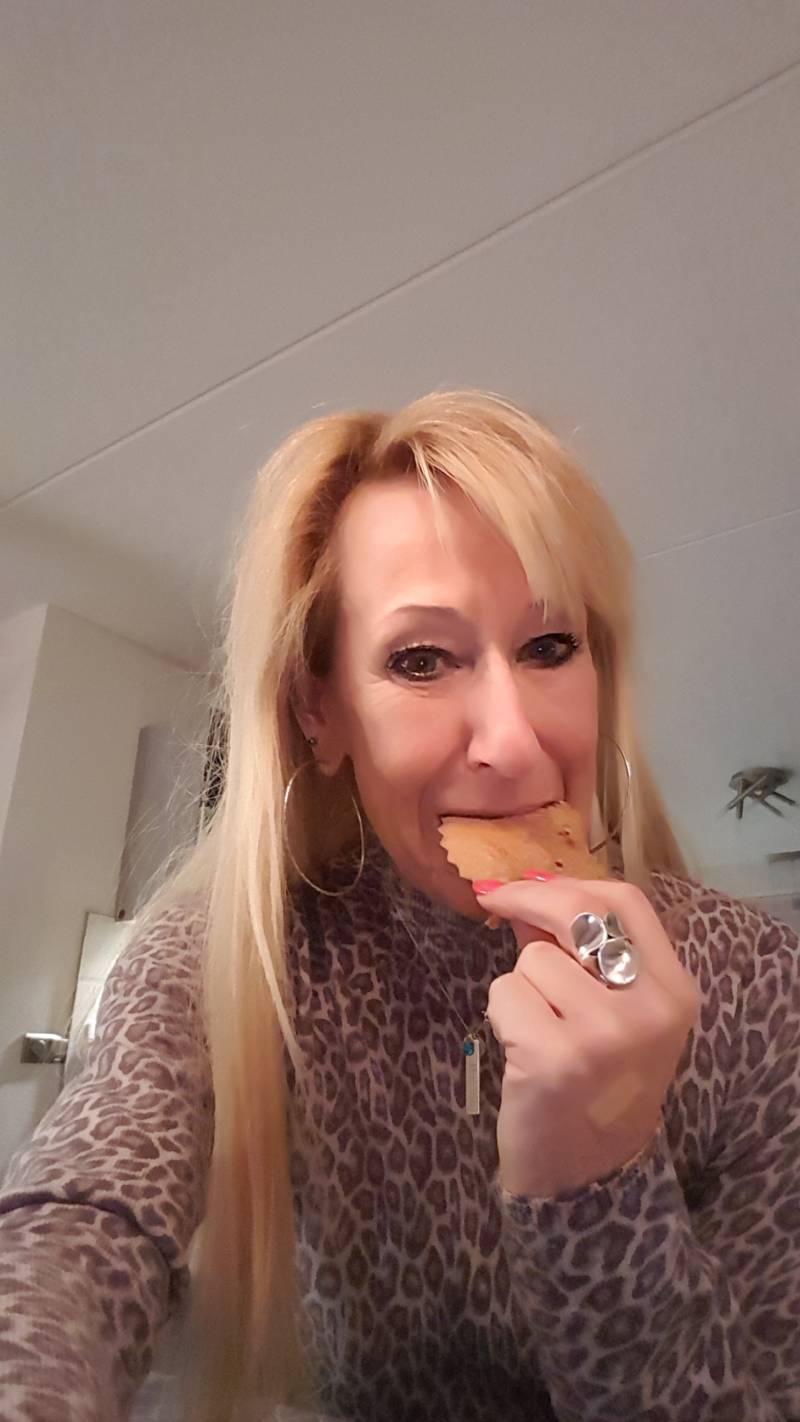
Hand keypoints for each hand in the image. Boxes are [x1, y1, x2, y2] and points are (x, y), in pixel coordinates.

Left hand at [477, 875, 699, 1198]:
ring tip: (539, 1029)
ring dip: (520, 985)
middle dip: (526, 899)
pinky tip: (522, 1051)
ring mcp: (604, 1034)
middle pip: (579, 913)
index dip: (569, 884)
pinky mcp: (554, 1058)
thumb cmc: (594, 1083)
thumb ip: (581, 954)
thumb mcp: (613, 1013)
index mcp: (674, 991)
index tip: (527, 884)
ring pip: (532, 959)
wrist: (584, 1175)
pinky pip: (505, 994)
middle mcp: (649, 1009)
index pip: (626, 901)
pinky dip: (501, 1016)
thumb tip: (525, 894)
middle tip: (495, 901)